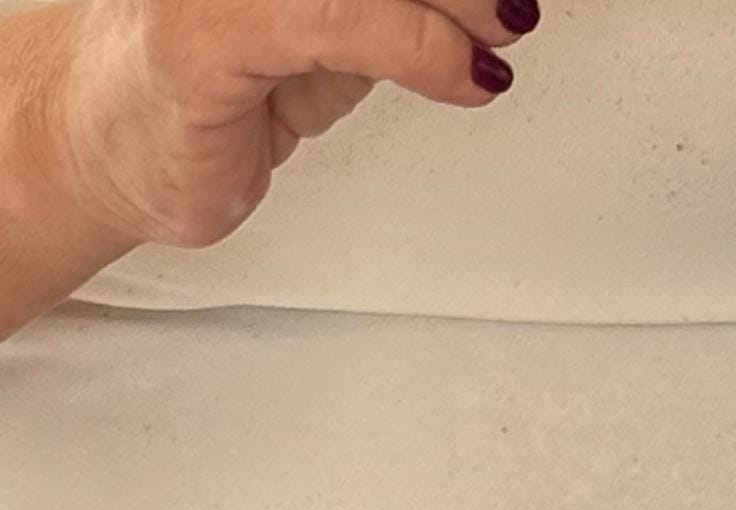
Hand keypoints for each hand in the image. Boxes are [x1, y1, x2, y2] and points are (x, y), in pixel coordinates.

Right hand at [44, 0, 536, 254]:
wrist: (103, 145)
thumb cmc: (216, 87)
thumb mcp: (337, 33)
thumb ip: (404, 9)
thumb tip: (499, 7)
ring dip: (462, 1)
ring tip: (509, 24)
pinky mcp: (207, 29)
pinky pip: (341, 20)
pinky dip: (426, 49)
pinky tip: (470, 76)